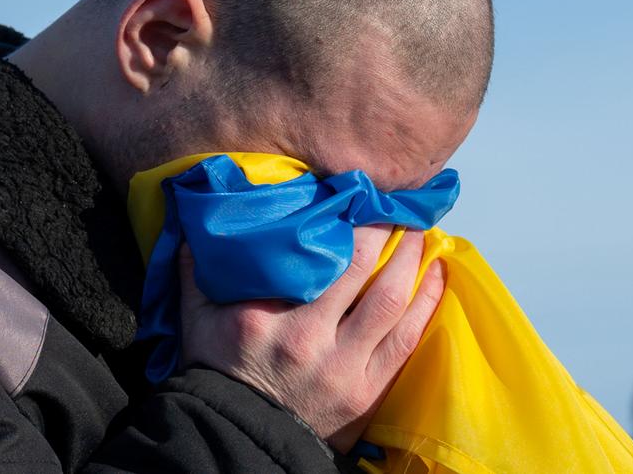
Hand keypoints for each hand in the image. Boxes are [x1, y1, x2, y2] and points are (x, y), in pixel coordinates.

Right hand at [178, 225, 445, 452]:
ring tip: (421, 232)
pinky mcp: (366, 391)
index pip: (316, 256)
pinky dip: (427, 302)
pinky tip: (436, 275)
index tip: (358, 194)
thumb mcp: (197, 318)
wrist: (238, 437)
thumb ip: (197, 271)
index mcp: (265, 318)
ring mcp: (342, 368)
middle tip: (397, 205)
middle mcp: (307, 340)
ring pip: (393, 301)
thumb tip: (196, 222)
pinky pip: (408, 340)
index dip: (346, 220)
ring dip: (413, 261)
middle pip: (362, 270)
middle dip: (386, 231)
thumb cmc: (219, 371)